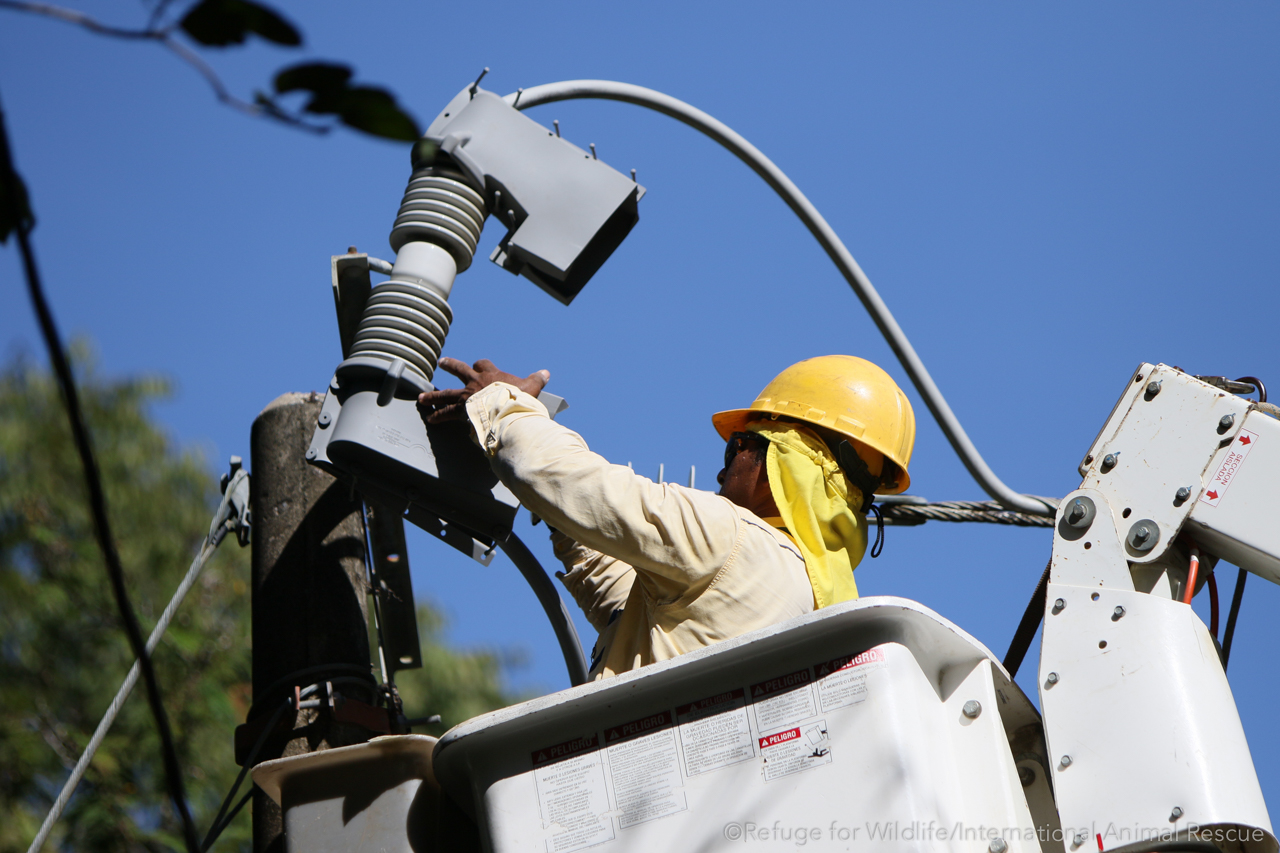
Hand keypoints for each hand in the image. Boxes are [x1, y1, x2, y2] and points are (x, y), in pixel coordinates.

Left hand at [417, 357, 549, 423]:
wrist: (505, 409)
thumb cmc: (518, 398)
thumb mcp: (531, 386)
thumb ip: (536, 379)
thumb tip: (545, 373)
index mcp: (491, 375)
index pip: (483, 365)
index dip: (480, 365)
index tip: (478, 365)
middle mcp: (475, 382)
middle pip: (459, 370)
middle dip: (450, 366)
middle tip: (441, 363)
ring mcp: (465, 395)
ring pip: (445, 392)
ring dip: (433, 394)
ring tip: (421, 397)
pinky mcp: (460, 410)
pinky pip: (445, 412)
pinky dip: (437, 415)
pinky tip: (430, 418)